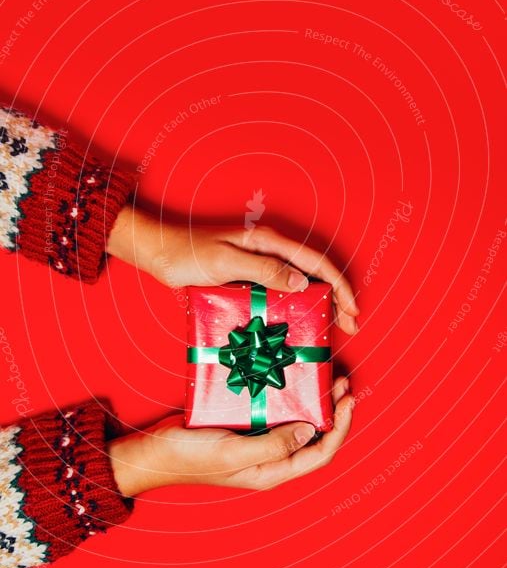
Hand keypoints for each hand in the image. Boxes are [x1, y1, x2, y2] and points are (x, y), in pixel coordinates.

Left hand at [107, 206, 358, 333]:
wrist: (158, 251)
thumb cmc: (187, 254)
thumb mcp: (225, 261)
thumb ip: (264, 269)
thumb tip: (303, 282)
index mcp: (268, 240)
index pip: (316, 261)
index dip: (339, 285)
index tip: (353, 311)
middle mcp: (268, 248)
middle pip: (315, 271)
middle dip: (338, 297)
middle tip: (351, 327)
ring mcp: (259, 262)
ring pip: (300, 281)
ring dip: (320, 302)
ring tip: (332, 327)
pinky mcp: (248, 275)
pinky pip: (280, 289)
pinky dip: (296, 304)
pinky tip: (299, 322)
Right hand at [108, 377, 353, 495]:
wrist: (151, 453)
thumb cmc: (188, 458)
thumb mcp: (231, 453)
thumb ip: (271, 445)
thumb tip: (308, 430)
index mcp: (271, 472)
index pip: (319, 454)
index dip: (339, 429)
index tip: (349, 401)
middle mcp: (269, 459)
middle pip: (313, 437)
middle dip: (332, 412)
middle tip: (342, 381)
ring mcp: (257, 441)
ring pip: (296, 421)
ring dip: (313, 400)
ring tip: (325, 375)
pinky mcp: (243, 424)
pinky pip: (274, 409)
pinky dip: (287, 393)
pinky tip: (290, 375)